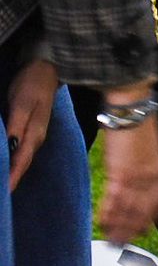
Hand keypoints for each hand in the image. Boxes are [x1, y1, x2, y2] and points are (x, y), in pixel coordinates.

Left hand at [6, 58, 57, 190]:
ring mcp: (35, 134)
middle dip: (12, 180)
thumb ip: (16, 127)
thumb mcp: (22, 104)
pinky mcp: (30, 129)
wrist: (46, 69)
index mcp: (35, 134)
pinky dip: (14, 161)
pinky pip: (21, 151)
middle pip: (22, 164)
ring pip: (22, 159)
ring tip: (4, 185)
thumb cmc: (32, 84)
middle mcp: (36, 138)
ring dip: (12, 172)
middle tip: (2, 196)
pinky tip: (8, 164)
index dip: (12, 178)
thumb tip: (10, 149)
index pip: (21, 162)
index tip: (4, 194)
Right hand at [96, 94, 157, 244]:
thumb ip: (148, 168)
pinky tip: (102, 222)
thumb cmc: (139, 125)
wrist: (131, 109)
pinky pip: (113, 200)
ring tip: (113, 238)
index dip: (151, 217)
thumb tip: (140, 180)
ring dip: (119, 226)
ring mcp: (135, 176)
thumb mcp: (151, 149)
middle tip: (125, 240)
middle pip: (143, 210)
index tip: (145, 228)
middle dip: (134, 227)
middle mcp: (150, 176)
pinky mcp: (118, 173)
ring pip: (128, 209)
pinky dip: (107, 213)